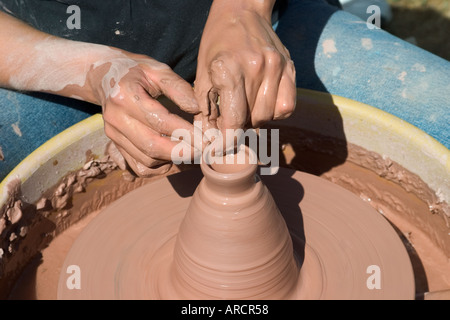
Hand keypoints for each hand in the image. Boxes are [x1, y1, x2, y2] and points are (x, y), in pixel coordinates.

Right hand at [90, 53, 199, 175]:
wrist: (104, 76)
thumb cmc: (136, 71)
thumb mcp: (158, 70)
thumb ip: (178, 88)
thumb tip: (199, 109)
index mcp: (125, 96)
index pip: (160, 121)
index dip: (186, 132)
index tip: (207, 139)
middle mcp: (116, 119)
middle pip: (152, 146)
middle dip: (182, 152)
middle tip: (204, 151)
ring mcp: (113, 135)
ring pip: (147, 161)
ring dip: (173, 161)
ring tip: (194, 153)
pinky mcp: (115, 146)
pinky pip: (139, 167)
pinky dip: (160, 168)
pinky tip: (175, 158)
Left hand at [194, 0, 295, 133]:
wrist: (242, 10)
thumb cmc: (217, 41)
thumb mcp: (203, 72)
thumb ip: (206, 107)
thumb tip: (209, 138)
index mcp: (229, 69)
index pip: (233, 121)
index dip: (227, 140)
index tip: (221, 148)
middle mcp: (256, 68)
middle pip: (252, 121)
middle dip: (239, 126)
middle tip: (231, 118)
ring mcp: (277, 67)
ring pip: (270, 116)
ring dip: (256, 120)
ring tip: (246, 107)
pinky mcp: (290, 68)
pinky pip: (287, 107)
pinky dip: (275, 112)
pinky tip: (262, 102)